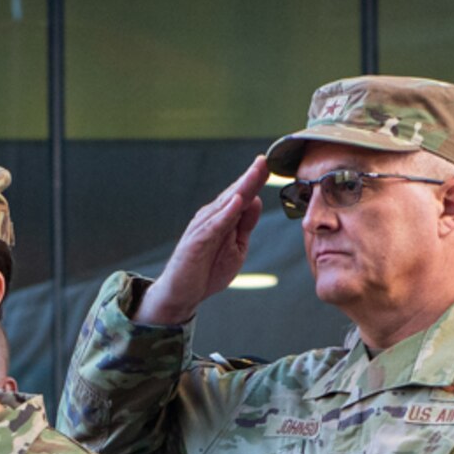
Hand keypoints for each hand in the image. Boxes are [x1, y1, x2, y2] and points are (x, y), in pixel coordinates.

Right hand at [136, 157, 269, 325]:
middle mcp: (211, 217)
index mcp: (223, 218)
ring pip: (225, 204)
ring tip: (256, 172)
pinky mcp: (196, 241)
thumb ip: (244, 225)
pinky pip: (214, 225)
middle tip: (266, 160)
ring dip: (241, 188)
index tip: (271, 163)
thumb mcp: (236, 247)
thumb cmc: (207, 270)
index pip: (242, 195)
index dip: (256, 179)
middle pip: (235, 193)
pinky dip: (226, 213)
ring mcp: (203, 228)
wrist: (182, 293)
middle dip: (251, 177)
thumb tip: (255, 200)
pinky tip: (237, 202)